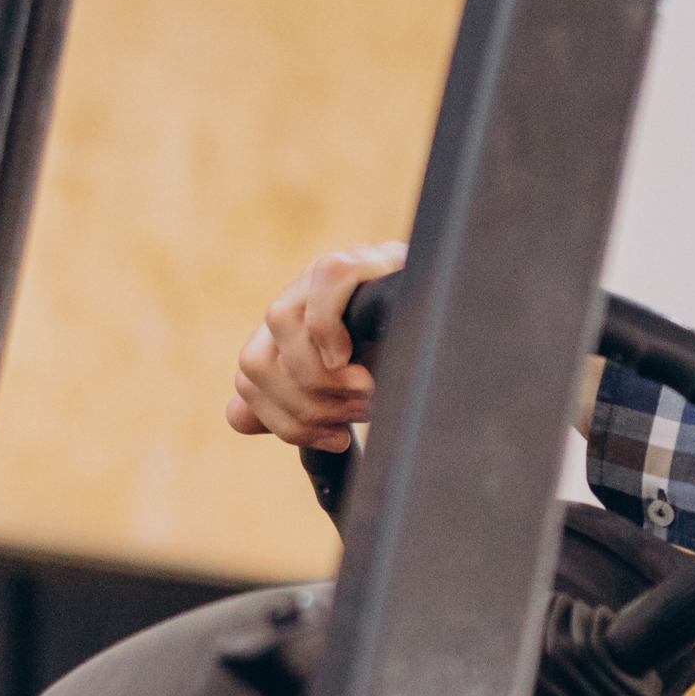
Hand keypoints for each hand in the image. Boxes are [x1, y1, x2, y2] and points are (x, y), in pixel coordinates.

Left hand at [226, 242, 406, 451]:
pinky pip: (327, 279)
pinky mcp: (364, 256)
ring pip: (278, 319)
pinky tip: (355, 354)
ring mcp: (327, 273)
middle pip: (254, 358)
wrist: (459, 332)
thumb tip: (235, 417)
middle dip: (305, 404)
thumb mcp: (348, 396)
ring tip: (365, 390)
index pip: (248, 373)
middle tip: (354, 416)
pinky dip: (331, 325)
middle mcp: (300, 296)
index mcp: (291, 330)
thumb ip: (293, 402)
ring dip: (319, 373)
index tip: (336, 438)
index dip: (284, 419)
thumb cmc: (408, 368)